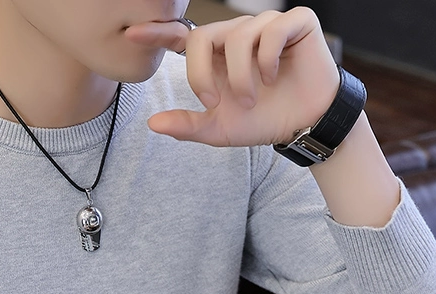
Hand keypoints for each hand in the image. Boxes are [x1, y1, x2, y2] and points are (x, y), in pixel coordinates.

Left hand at [125, 8, 340, 147]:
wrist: (303, 124)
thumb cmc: (262, 121)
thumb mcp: (219, 129)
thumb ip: (187, 125)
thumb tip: (152, 124)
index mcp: (216, 56)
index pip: (183, 36)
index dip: (158, 33)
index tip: (132, 34)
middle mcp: (237, 34)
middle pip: (202, 36)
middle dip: (203, 75)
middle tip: (216, 102)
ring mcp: (265, 25)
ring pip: (237, 37)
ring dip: (240, 77)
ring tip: (252, 99)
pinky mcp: (295, 22)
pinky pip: (271, 31)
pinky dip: (267, 59)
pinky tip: (272, 77)